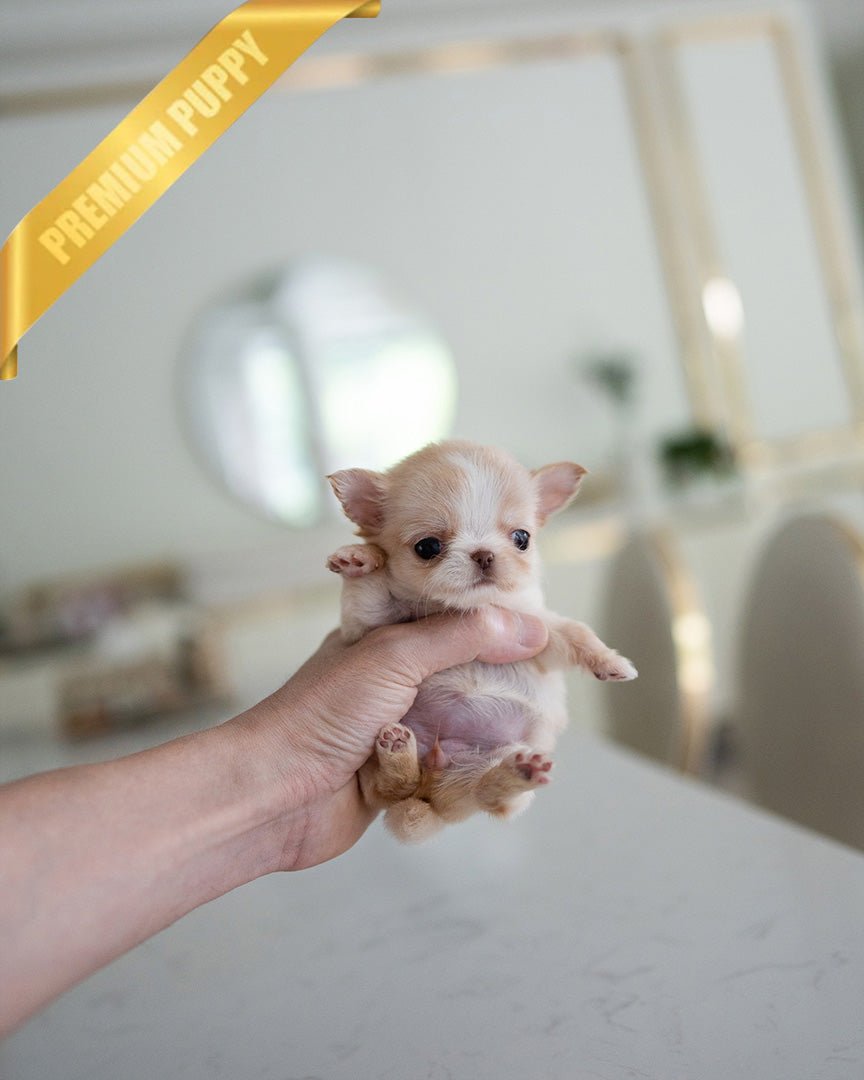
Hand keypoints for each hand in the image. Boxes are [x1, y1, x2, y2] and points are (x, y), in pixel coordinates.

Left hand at [235, 608, 548, 869]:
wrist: (269, 792)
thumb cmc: (320, 712)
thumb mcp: (395, 657)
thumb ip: (463, 638)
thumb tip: (530, 626)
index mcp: (400, 645)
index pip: (470, 635)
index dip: (512, 646)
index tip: (558, 656)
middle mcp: (405, 690)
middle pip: (479, 702)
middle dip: (511, 723)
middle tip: (545, 738)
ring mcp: (403, 739)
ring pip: (467, 754)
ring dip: (485, 768)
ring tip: (529, 769)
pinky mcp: (398, 787)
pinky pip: (442, 792)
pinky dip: (438, 796)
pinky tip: (433, 797)